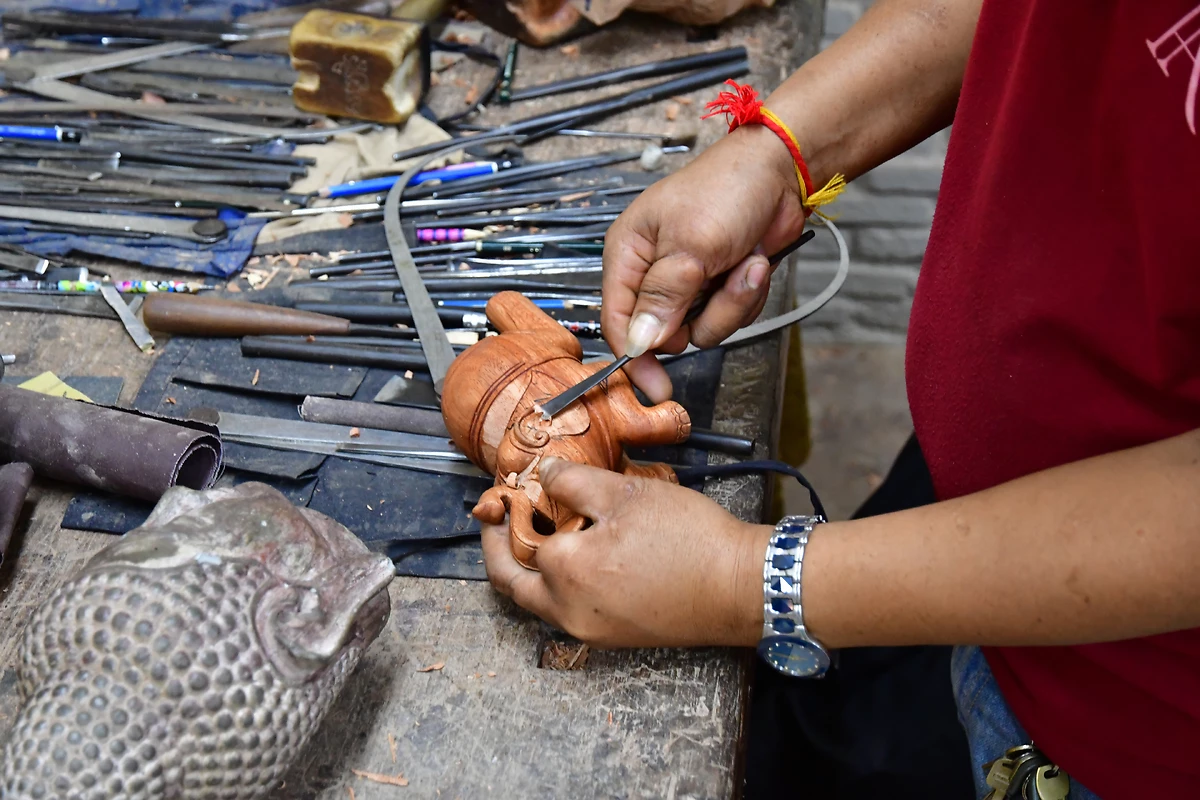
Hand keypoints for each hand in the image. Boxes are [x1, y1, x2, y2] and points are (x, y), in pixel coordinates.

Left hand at [480, 457, 772, 647]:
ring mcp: (591, 629)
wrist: (739, 587)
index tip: (504, 492)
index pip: (515, 539)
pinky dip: (562, 584)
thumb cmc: (689, 540)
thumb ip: (574, 481)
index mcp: (566, 573)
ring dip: (533, 569)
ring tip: (543, 533)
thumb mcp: (626, 493)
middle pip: (515, 583)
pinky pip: (570, 610)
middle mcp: (569, 611)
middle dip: (501, 550)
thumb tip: (546, 474)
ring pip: (541, 600)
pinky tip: (582, 556)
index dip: (507, 510)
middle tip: (500, 522)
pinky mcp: (614, 636)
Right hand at [602, 125, 805, 402]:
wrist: (780, 171)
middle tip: (719, 280)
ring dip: (732, 301)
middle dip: (702, 314)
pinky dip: (747, 294)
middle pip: (667, 332)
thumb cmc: (726, 190)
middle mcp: (654, 271)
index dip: (636, 356)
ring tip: (744, 262)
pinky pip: (729, 316)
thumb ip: (662, 298)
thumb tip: (638, 342)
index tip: (656, 387)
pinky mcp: (719, 285)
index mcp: (629, 254)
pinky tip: (753, 262)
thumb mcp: (690, 246)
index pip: (618, 320)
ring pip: (704, 327)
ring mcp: (689, 281)